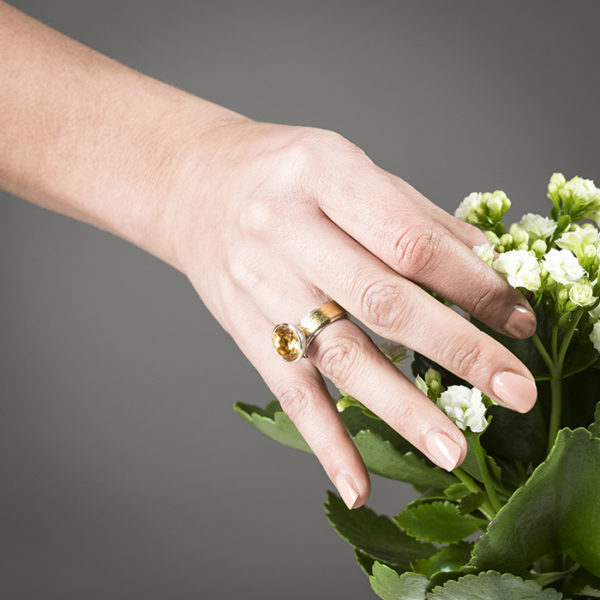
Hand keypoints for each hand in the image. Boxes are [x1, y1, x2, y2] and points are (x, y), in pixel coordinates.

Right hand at [172, 119, 537, 508]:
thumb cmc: (282, 173)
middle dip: (456, 349)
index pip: (409, 241)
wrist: (195, 186)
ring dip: (400, 408)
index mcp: (323, 174)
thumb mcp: (347, 165)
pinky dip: (325, 440)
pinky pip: (288, 389)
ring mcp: (261, 286)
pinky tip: (357, 484)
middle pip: (381, 301)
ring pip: (338, 355)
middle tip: (514, 389)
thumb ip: (414, 215)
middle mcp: (286, 232)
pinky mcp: (246, 330)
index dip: (471, 283)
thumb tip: (487, 262)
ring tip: (452, 451)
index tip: (517, 318)